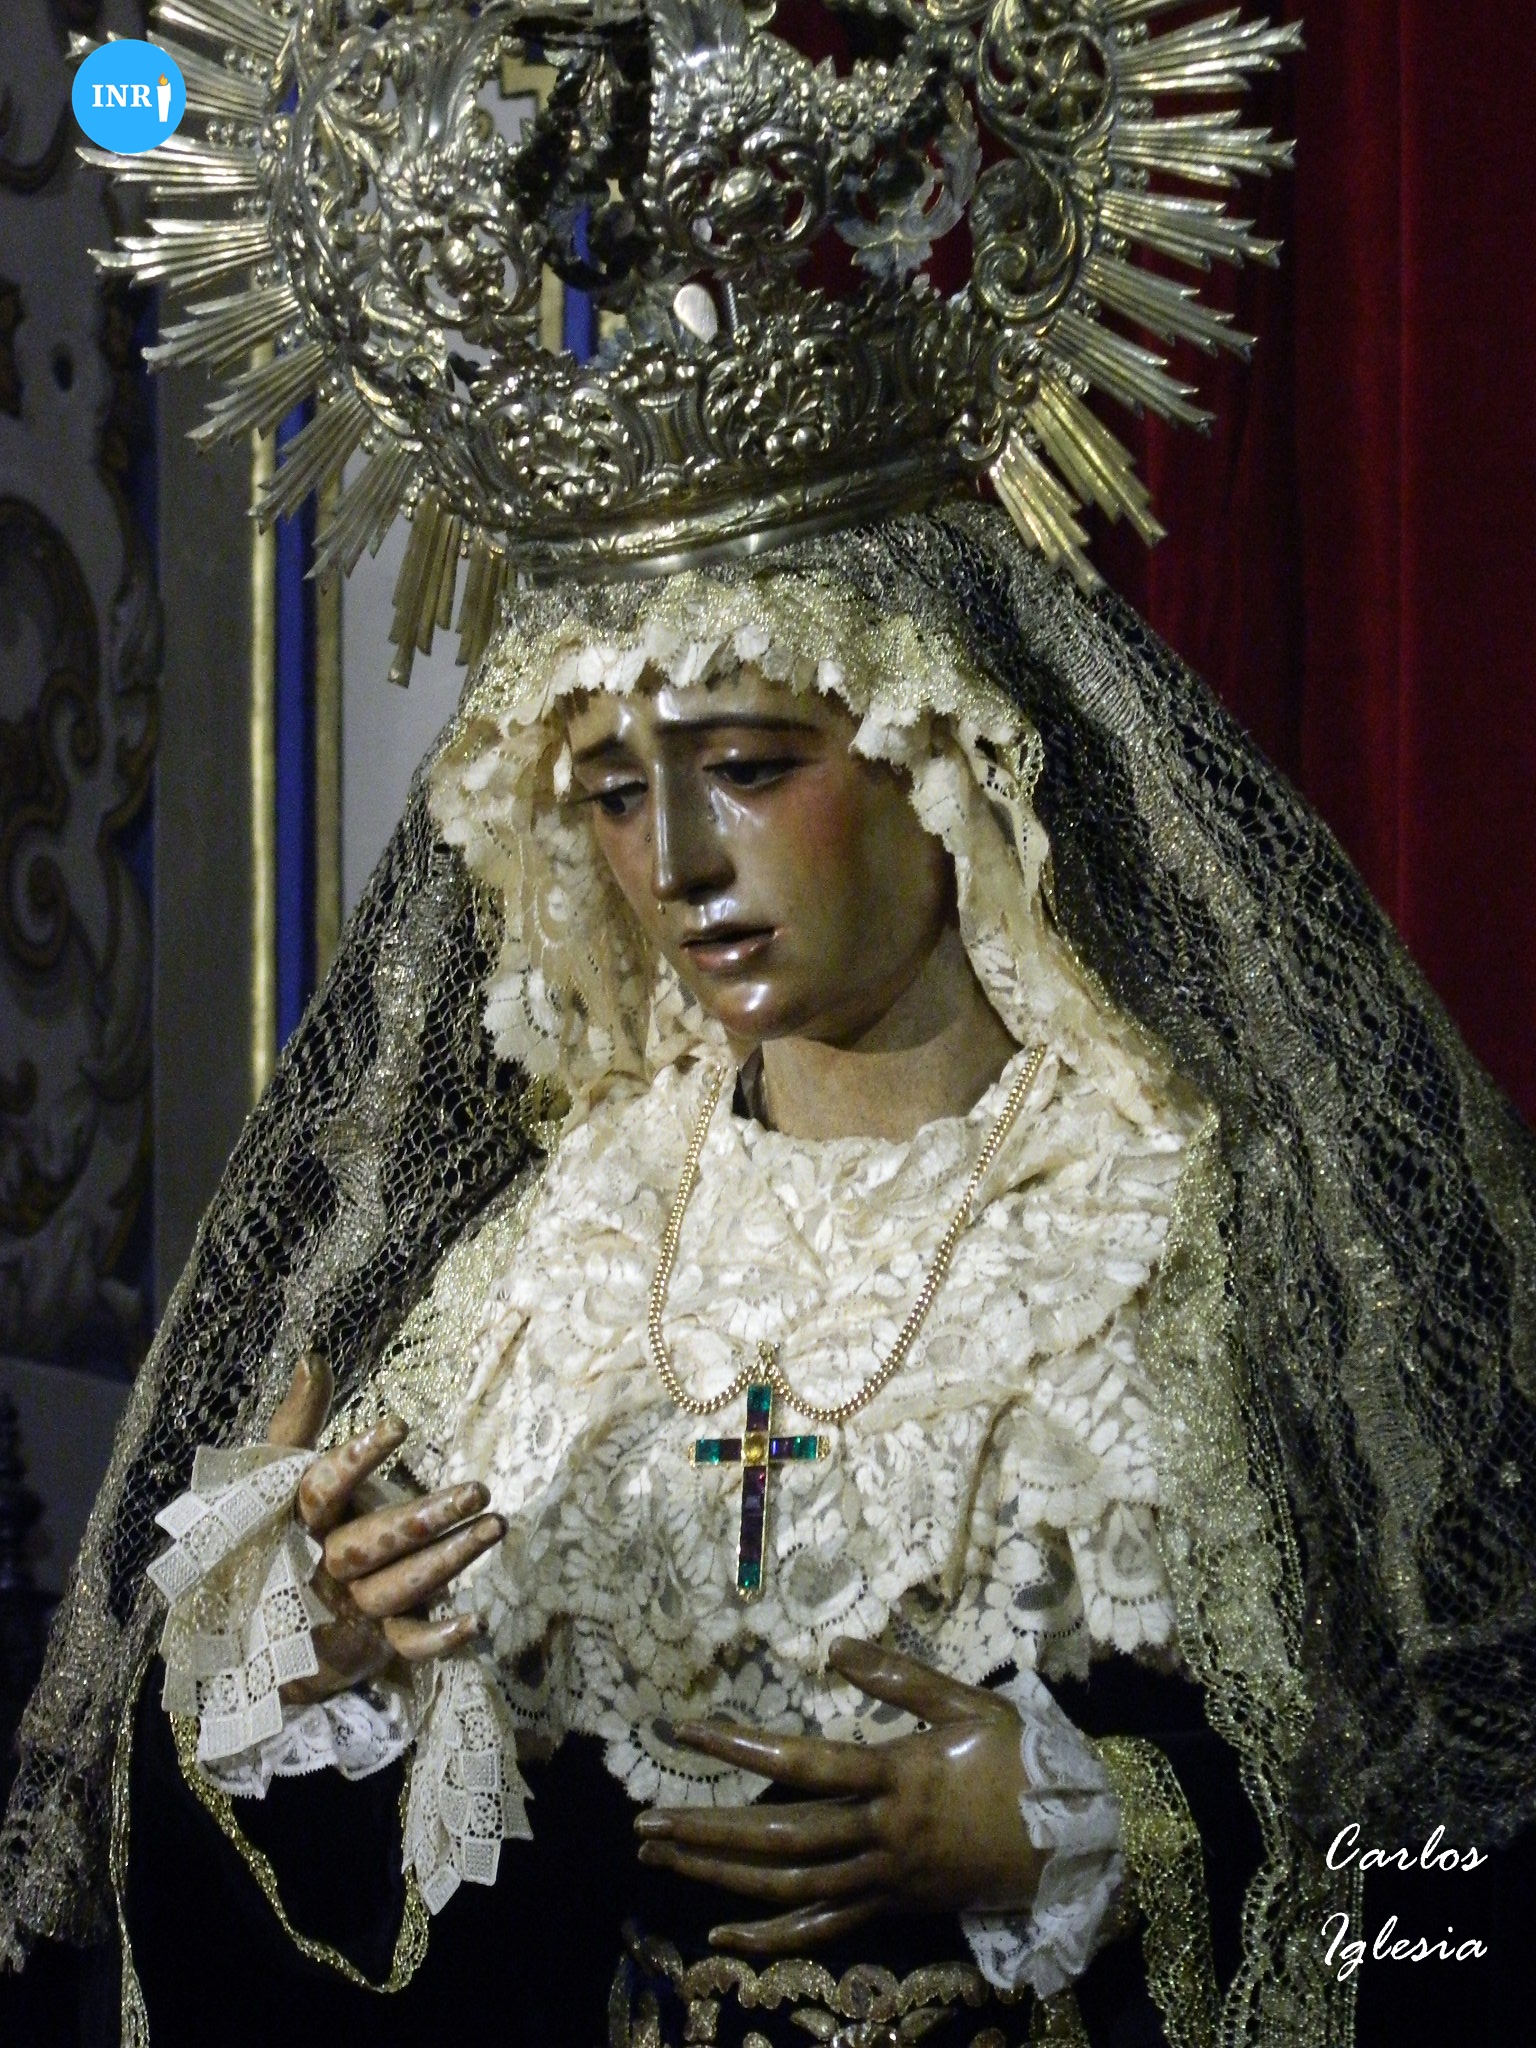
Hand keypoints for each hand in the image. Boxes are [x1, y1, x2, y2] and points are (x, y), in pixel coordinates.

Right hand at [266, 1352, 503, 1704]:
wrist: (262, 1622)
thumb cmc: (290, 1523)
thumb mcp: (287, 1470)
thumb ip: (303, 1418)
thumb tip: (313, 1357)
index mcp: (300, 1520)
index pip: (321, 1490)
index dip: (357, 1459)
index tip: (400, 1424)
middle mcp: (323, 1564)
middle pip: (370, 1545)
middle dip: (423, 1519)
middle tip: (480, 1489)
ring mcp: (348, 1605)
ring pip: (396, 1589)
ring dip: (448, 1561)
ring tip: (496, 1525)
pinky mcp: (374, 1639)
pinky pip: (406, 1644)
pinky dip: (438, 1638)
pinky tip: (477, 1622)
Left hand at [633, 1637, 1044, 1954]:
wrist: (1075, 1839)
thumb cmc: (1020, 1760)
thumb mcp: (967, 1703)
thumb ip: (899, 1677)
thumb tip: (834, 1648)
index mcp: (895, 1775)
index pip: (802, 1763)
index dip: (741, 1748)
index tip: (687, 1733)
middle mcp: (881, 1833)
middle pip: (779, 1836)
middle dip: (707, 1830)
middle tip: (643, 1823)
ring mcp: (885, 1878)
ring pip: (790, 1886)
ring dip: (721, 1875)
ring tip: (664, 1859)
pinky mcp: (894, 1907)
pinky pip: (825, 1930)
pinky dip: (771, 1938)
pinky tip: (723, 1936)